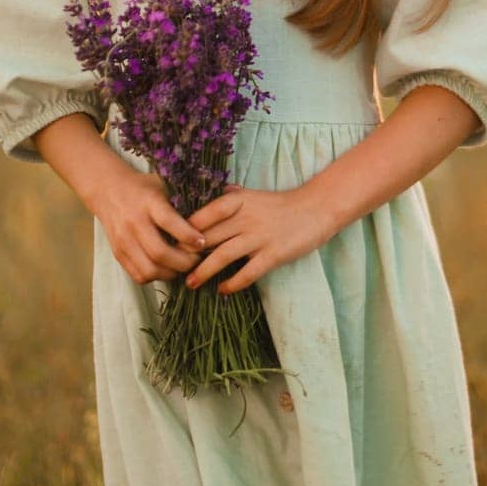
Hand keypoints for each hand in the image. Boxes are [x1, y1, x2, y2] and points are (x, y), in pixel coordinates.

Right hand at [97, 170, 207, 286]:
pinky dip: (157, 277)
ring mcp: (123, 240)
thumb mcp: (165, 185)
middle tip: (199, 260)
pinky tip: (168, 269)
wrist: (109, 190)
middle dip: (184, 262)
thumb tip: (221, 205)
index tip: (203, 243)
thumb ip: (187, 198)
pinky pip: (139, 275)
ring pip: (150, 269)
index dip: (188, 235)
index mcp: (148, 202)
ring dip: (172, 273)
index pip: (169, 221)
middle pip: (160, 252)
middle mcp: (133, 222)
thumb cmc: (146, 188)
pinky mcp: (118, 253)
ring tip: (185, 266)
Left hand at [182, 182, 333, 296]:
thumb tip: (206, 199)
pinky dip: (232, 283)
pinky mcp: (274, 254)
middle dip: (187, 255)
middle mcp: (245, 217)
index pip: (201, 215)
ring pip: (222, 256)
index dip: (183, 231)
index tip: (170, 243)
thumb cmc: (280, 205)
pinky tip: (222, 290)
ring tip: (190, 284)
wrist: (316, 209)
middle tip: (173, 268)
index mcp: (236, 200)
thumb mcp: (252, 195)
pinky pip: (248, 272)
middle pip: (207, 237)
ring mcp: (259, 236)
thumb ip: (229, 197)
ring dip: (203, 272)